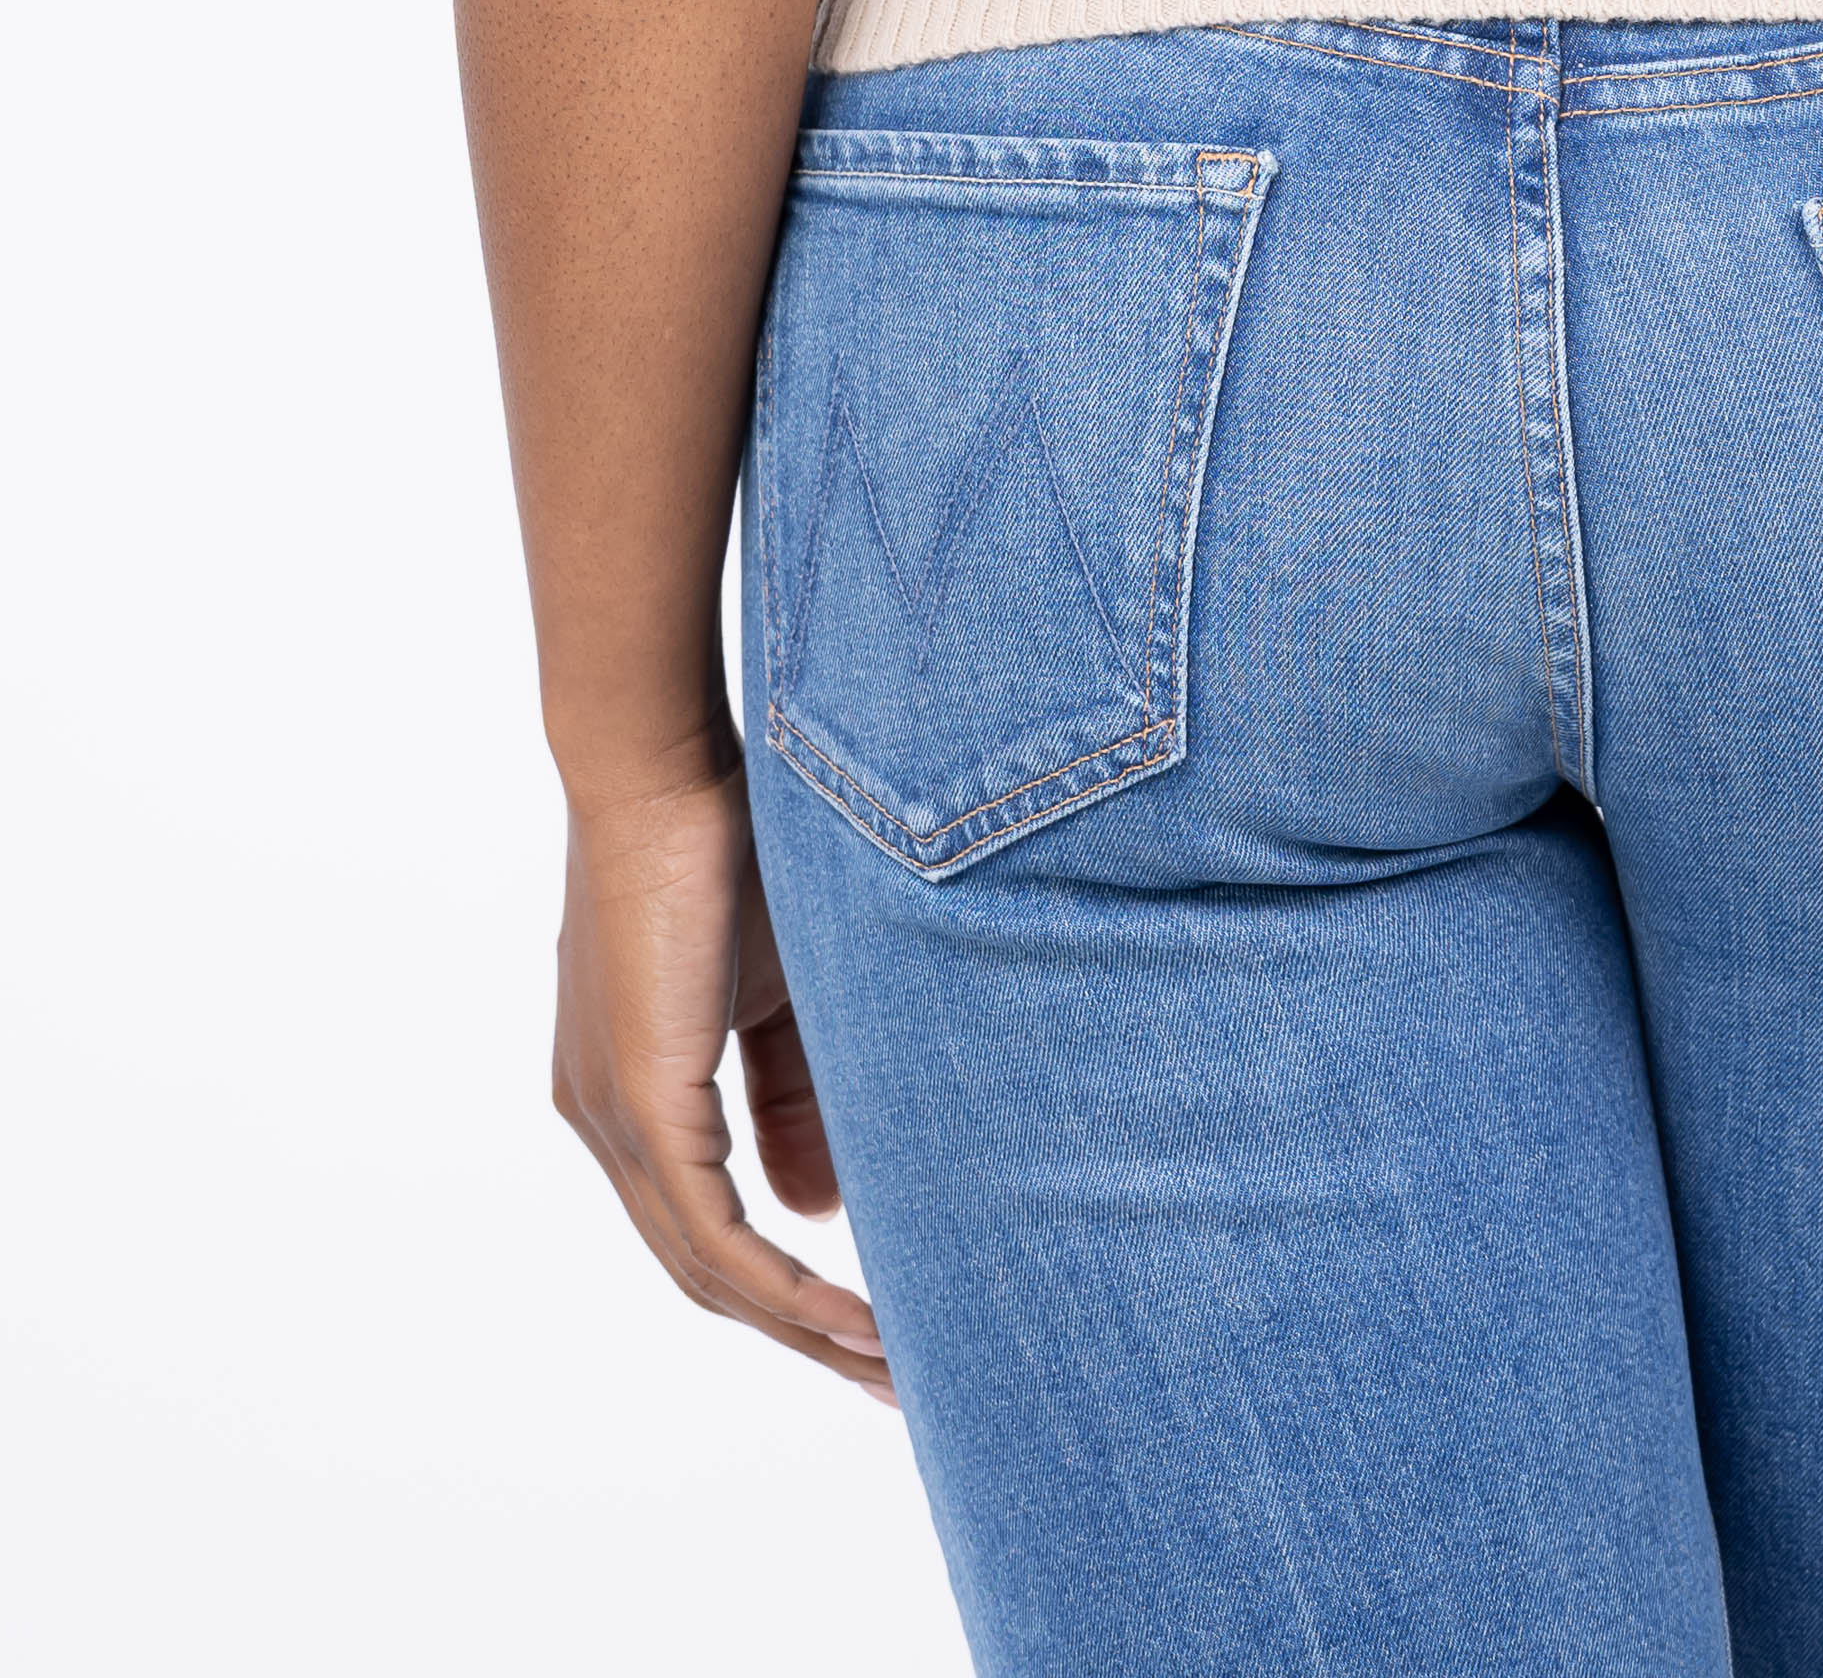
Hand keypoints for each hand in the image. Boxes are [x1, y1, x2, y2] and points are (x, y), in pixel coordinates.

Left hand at [550, 764, 894, 1402]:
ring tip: (891, 1365)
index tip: (868, 1328)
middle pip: (705, 1270)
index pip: (704, 1226)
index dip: (785, 1289)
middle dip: (802, 1335)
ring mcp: (613, 1121)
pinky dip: (785, 1286)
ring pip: (709, 1267)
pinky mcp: (643, 1104)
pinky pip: (714, 1232)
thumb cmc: (727, 848)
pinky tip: (850, 1318)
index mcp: (627, 1095)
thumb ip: (793, 1097)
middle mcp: (603, 1124)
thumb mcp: (781, 991)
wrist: (665, 765)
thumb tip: (816, 1214)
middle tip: (893, 1381)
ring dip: (804, 1327)